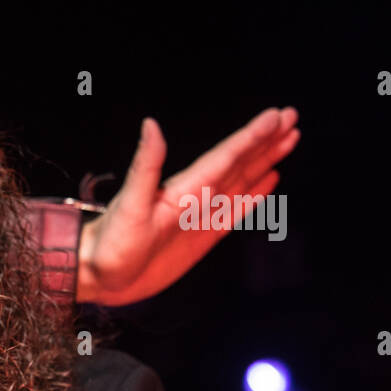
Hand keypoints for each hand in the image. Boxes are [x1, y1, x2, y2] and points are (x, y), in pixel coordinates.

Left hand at [76, 107, 299, 304]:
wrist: (98, 275)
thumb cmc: (109, 243)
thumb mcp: (129, 205)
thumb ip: (145, 167)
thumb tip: (151, 125)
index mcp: (182, 188)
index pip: (224, 157)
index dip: (251, 137)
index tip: (277, 116)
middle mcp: (195, 196)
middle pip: (238, 162)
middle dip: (265, 141)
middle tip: (292, 115)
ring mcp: (199, 215)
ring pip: (241, 181)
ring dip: (265, 160)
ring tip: (289, 140)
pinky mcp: (201, 236)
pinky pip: (234, 211)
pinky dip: (253, 194)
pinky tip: (269, 180)